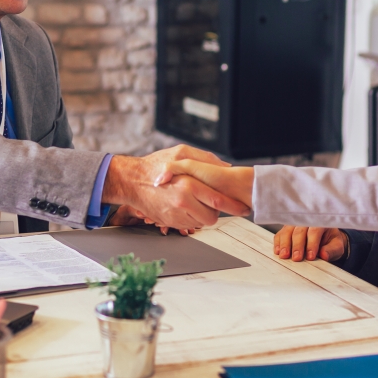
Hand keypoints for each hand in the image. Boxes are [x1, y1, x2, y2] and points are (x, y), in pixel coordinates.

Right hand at [103, 146, 250, 231]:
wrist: (132, 181)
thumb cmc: (155, 164)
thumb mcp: (180, 152)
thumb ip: (205, 159)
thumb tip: (225, 166)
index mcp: (188, 185)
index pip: (218, 200)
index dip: (234, 206)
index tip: (245, 208)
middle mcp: (182, 202)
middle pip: (213, 217)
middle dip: (217, 211)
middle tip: (215, 203)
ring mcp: (174, 215)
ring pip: (201, 223)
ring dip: (203, 215)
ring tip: (196, 201)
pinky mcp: (169, 222)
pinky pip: (188, 225)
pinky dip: (191, 217)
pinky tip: (185, 206)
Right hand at [272, 226, 346, 261]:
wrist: (326, 239)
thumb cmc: (331, 242)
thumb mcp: (337, 247)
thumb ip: (332, 250)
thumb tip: (324, 254)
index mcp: (321, 223)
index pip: (315, 231)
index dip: (312, 244)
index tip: (310, 256)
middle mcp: (306, 221)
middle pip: (299, 231)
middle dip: (297, 246)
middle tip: (296, 258)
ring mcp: (295, 224)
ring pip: (287, 231)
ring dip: (285, 244)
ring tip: (284, 255)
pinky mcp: (287, 229)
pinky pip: (280, 234)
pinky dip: (278, 242)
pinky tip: (278, 251)